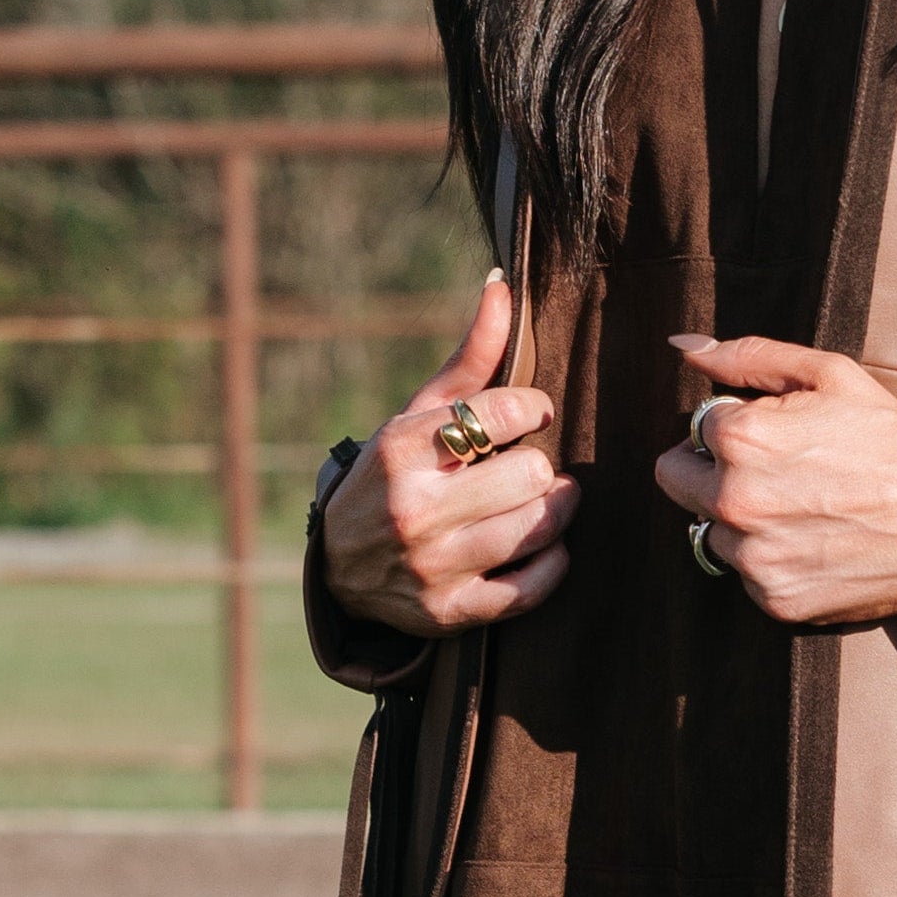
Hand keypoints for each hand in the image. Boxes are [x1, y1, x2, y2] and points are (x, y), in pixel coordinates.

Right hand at [315, 275, 576, 640]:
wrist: (341, 568)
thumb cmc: (396, 475)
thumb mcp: (418, 415)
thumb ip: (469, 357)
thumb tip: (502, 284)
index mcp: (401, 449)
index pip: (502, 412)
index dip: (533, 408)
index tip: (531, 414)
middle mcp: (413, 509)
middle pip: (530, 473)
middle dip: (540, 466)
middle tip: (531, 468)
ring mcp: (431, 565)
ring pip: (537, 527)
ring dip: (555, 510)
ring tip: (545, 500)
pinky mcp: (449, 612)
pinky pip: (531, 588)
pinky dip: (552, 565)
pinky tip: (544, 547)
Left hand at [652, 333, 896, 626]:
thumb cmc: (893, 440)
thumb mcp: (830, 374)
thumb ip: (749, 356)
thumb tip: (684, 347)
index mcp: (741, 439)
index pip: (694, 428)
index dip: (733, 428)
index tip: (775, 436)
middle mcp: (735, 501)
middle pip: (680, 482)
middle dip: (713, 472)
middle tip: (775, 473)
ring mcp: (754, 557)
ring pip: (712, 533)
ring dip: (742, 521)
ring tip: (803, 510)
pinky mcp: (775, 599)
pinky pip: (748, 576)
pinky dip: (772, 561)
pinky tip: (815, 543)